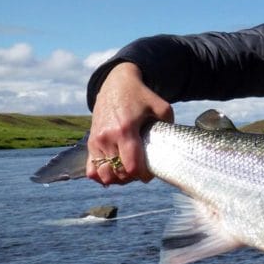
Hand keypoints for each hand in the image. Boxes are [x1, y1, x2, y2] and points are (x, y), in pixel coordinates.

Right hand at [86, 62, 172, 185]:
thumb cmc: (140, 96)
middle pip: (118, 173)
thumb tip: (173, 144)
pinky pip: (91, 169)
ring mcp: (96, 141)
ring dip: (117, 179)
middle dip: (132, 178)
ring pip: (104, 175)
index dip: (142, 175)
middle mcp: (107, 137)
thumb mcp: (161, 106)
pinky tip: (113, 173)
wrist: (116, 84)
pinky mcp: (90, 142)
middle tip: (141, 172)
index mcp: (125, 130)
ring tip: (128, 173)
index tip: (150, 174)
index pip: (131, 166)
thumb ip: (169, 124)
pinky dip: (101, 176)